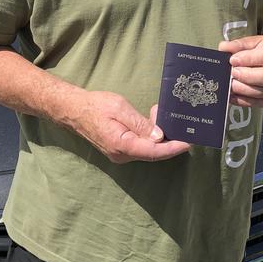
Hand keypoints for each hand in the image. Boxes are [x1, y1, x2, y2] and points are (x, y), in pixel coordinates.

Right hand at [69, 91, 190, 162]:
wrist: (74, 111)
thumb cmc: (96, 106)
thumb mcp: (120, 107)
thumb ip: (140, 123)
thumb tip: (159, 136)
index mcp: (122, 145)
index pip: (154, 151)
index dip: (173, 148)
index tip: (188, 143)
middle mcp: (122, 155)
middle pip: (153, 152)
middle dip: (166, 137)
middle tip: (168, 116)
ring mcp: (120, 155)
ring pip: (147, 150)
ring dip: (157, 135)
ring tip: (157, 113)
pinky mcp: (119, 151)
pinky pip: (140, 147)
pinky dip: (149, 136)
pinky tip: (149, 121)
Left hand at [219, 34, 262, 107]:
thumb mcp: (255, 41)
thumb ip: (239, 44)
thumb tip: (224, 47)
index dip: (250, 59)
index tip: (233, 60)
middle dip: (250, 77)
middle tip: (233, 73)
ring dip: (246, 91)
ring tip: (231, 85)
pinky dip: (246, 101)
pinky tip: (234, 96)